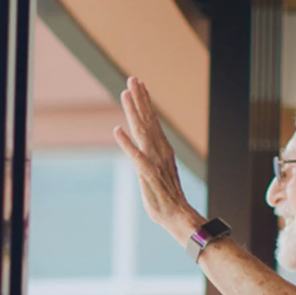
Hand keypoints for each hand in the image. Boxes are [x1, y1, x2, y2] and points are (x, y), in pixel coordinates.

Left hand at [112, 77, 201, 237]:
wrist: (178, 216)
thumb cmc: (165, 195)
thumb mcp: (157, 170)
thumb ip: (151, 155)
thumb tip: (145, 144)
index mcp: (162, 148)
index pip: (152, 120)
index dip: (145, 101)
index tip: (139, 83)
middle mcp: (160, 151)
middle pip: (148, 119)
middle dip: (140, 98)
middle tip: (132, 78)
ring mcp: (154, 162)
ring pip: (142, 132)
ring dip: (133, 112)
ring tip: (125, 94)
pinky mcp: (148, 175)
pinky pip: (136, 157)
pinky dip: (127, 143)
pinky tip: (117, 130)